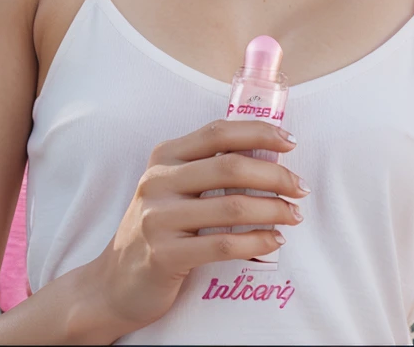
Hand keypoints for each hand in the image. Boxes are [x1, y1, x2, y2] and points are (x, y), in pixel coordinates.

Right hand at [89, 118, 308, 336]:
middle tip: (300, 188)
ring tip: (293, 215)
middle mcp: (158, 181)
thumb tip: (270, 155)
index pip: (218, 132)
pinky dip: (257, 242)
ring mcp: (158, 219)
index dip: (258, 132)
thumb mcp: (173, 187)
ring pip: (232, 207)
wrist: (113, 282)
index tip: (290, 142)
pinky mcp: (164, 255)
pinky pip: (223, 245)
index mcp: (164, 156)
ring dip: (273, 210)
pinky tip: (273, 241)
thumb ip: (208, 167)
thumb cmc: (158, 228)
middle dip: (275, 175)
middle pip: (230, 167)